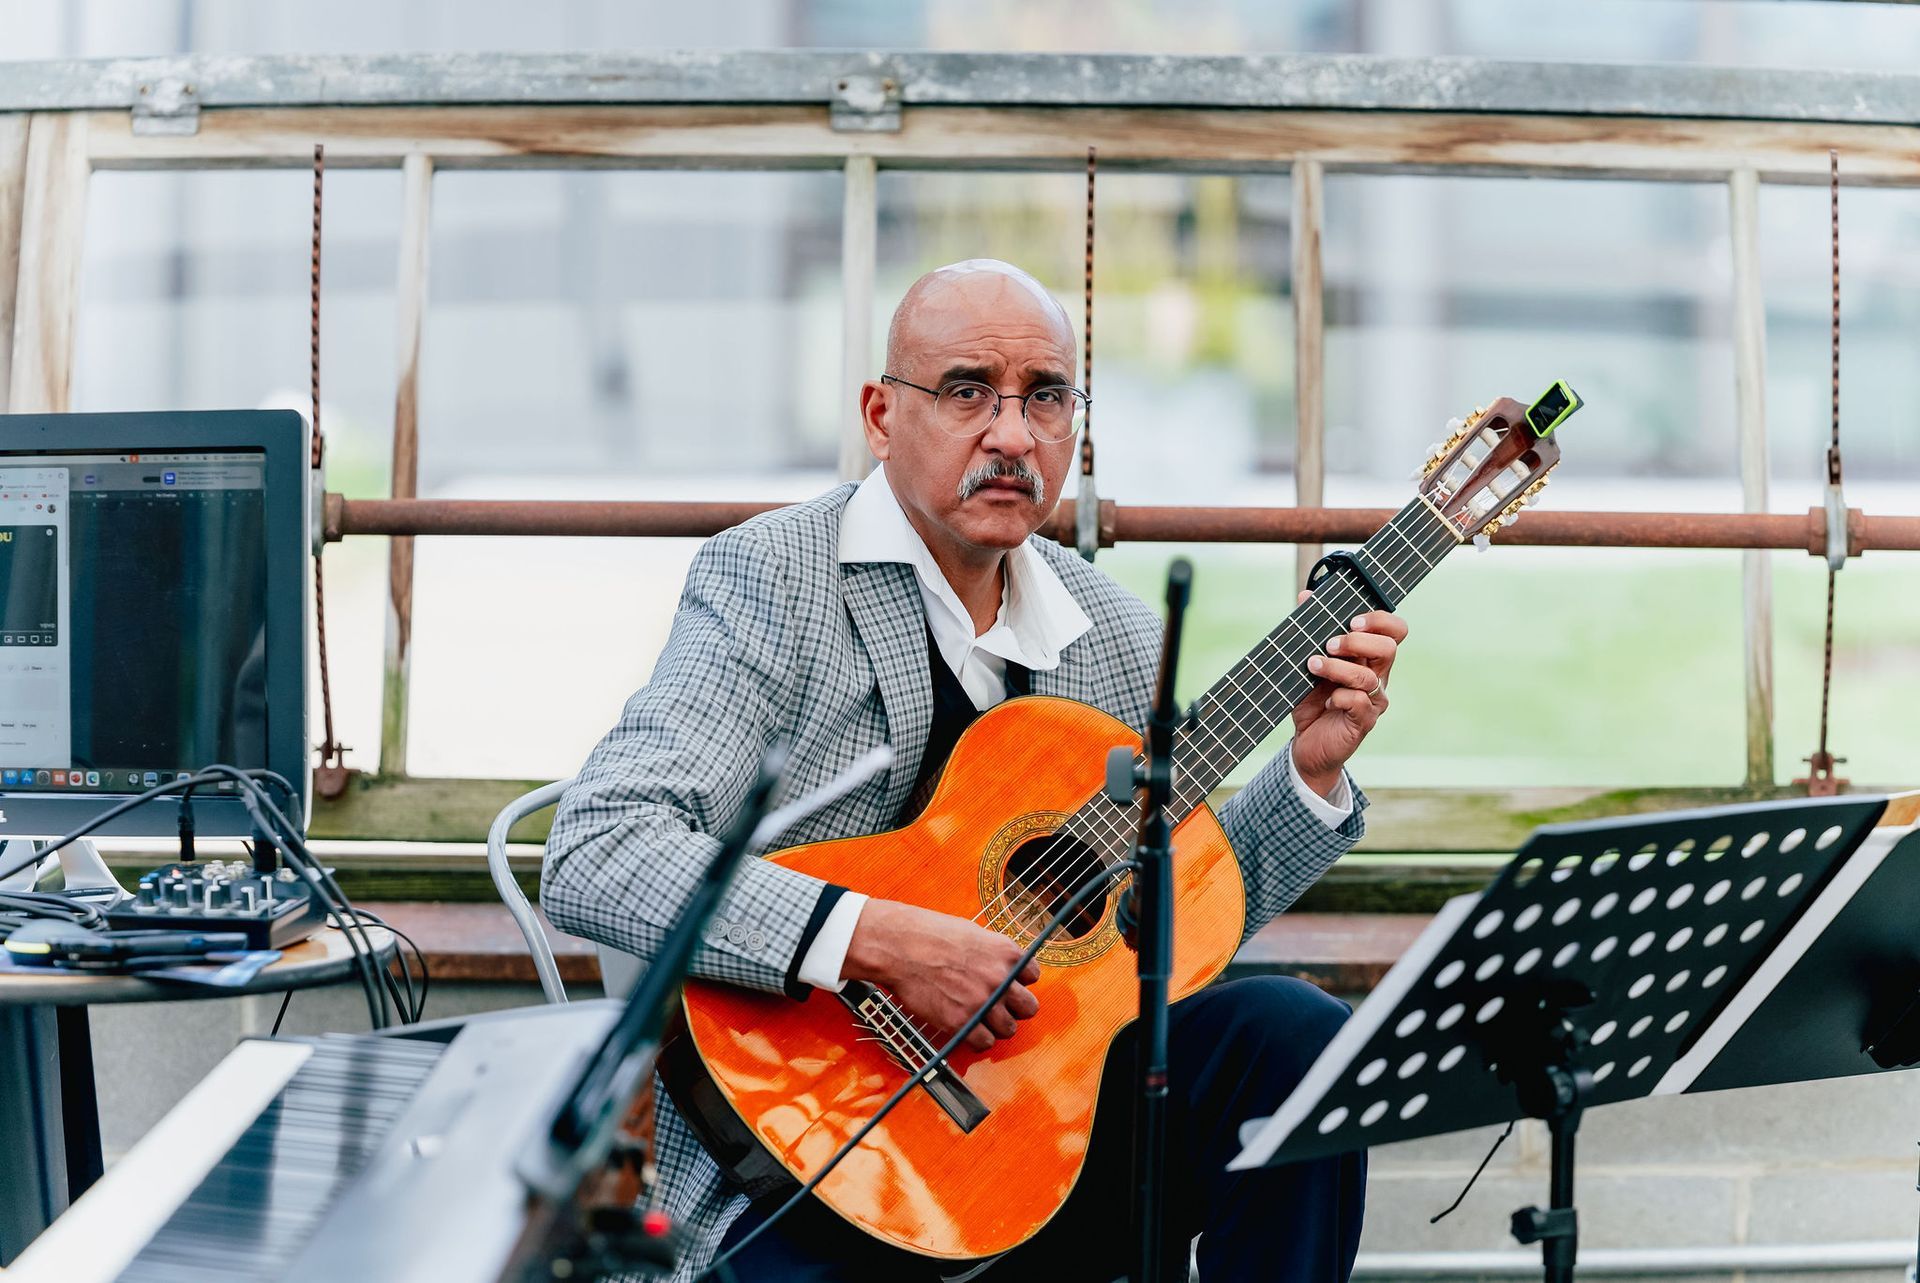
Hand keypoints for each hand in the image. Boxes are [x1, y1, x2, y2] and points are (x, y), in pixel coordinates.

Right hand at [842, 899, 1039, 1051]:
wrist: (900, 946)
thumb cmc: (931, 935)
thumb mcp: (975, 934)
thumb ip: (995, 954)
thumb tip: (1006, 968)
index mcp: (1007, 953)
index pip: (1033, 976)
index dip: (1018, 982)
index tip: (1006, 984)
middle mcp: (1001, 978)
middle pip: (1029, 1008)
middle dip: (1015, 1008)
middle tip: (999, 1006)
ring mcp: (983, 1002)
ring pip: (1008, 1029)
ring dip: (995, 1025)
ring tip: (980, 1017)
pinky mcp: (962, 1022)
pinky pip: (984, 1042)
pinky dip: (976, 1038)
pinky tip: (966, 1027)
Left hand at [1290, 591, 1407, 797]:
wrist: (1306, 744)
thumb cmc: (1311, 700)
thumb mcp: (1306, 663)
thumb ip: (1309, 631)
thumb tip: (1305, 596)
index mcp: (1369, 658)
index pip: (1394, 631)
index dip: (1380, 620)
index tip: (1351, 620)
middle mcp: (1377, 677)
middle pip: (1388, 648)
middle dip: (1358, 641)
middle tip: (1330, 644)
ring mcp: (1373, 700)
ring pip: (1368, 676)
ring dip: (1337, 668)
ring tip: (1313, 666)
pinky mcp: (1363, 722)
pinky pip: (1359, 703)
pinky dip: (1339, 697)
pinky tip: (1325, 701)